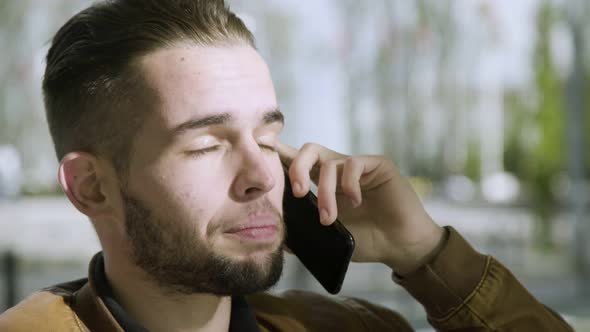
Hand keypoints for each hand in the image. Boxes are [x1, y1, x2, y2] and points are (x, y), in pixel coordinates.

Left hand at [276, 142, 443, 274]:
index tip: (263, 154)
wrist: (399, 246)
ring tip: (329, 220)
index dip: (280, 155)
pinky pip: (354, 164)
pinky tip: (354, 202)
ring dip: (324, 193)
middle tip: (297, 193)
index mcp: (323, 183)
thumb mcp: (328, 239)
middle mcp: (339, 169)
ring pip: (329, 163)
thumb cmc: (365, 241)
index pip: (298, 161)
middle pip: (309, 150)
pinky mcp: (377, 164)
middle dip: (296, 168)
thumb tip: (276, 237)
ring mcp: (358, 165)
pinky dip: (348, 185)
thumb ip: (304, 232)